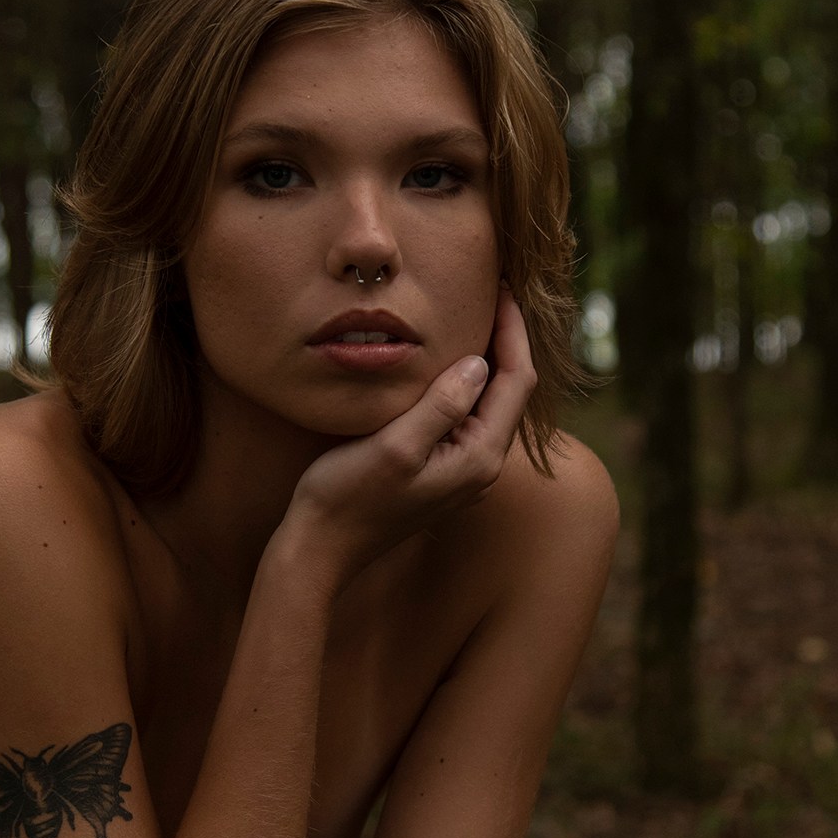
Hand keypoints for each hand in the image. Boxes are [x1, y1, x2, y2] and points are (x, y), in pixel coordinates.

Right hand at [282, 287, 537, 587]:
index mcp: (479, 458)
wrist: (321, 548)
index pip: (517, 382)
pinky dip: (465, 384)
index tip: (502, 288)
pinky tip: (446, 363)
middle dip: (507, 341)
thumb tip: (479, 363)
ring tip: (475, 316)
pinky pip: (467, 418)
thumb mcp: (396, 446)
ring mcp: (462, 472)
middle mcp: (481, 468)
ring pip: (490, 405)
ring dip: (487, 360)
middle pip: (511, 392)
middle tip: (493, 292)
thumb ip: (442, 405)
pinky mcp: (441, 472)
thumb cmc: (349, 498)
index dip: (514, 331)